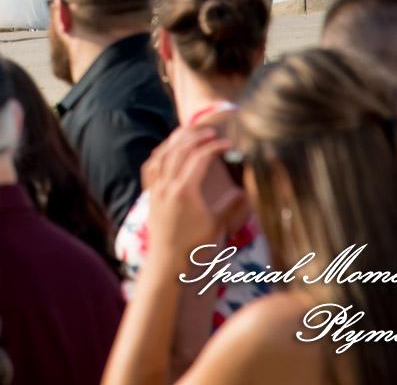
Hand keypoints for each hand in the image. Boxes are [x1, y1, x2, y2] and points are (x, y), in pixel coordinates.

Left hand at [142, 127, 246, 259]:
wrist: (167, 263)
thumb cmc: (194, 247)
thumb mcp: (217, 225)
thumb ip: (231, 205)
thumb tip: (245, 190)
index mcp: (184, 191)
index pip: (200, 157)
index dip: (216, 147)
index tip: (228, 145)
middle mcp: (167, 186)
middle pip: (180, 149)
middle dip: (197, 137)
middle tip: (212, 133)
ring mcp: (156, 189)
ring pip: (163, 154)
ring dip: (177, 140)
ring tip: (191, 134)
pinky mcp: (151, 195)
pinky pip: (151, 166)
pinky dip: (160, 153)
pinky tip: (168, 150)